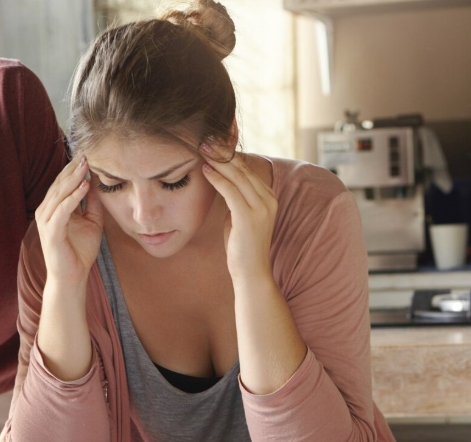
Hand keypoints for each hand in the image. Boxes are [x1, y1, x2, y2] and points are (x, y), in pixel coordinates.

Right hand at [34, 156, 102, 287]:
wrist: (73, 277)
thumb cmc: (80, 252)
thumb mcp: (91, 222)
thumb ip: (91, 203)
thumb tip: (97, 182)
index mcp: (54, 209)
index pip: (62, 183)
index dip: (74, 169)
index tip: (87, 154)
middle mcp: (47, 212)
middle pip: (59, 184)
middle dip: (72, 168)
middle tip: (85, 153)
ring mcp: (47, 222)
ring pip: (59, 194)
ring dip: (73, 178)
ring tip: (85, 165)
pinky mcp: (51, 232)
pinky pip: (63, 210)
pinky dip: (73, 197)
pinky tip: (84, 186)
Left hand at [200, 143, 277, 281]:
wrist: (251, 272)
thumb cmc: (242, 246)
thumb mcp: (239, 216)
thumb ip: (235, 199)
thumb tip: (222, 181)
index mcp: (268, 197)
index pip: (247, 169)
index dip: (229, 154)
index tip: (213, 142)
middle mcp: (268, 199)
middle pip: (243, 168)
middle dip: (223, 152)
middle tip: (205, 138)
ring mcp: (261, 208)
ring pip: (237, 176)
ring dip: (218, 160)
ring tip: (202, 148)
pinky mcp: (249, 217)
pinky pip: (231, 192)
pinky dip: (217, 178)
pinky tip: (205, 169)